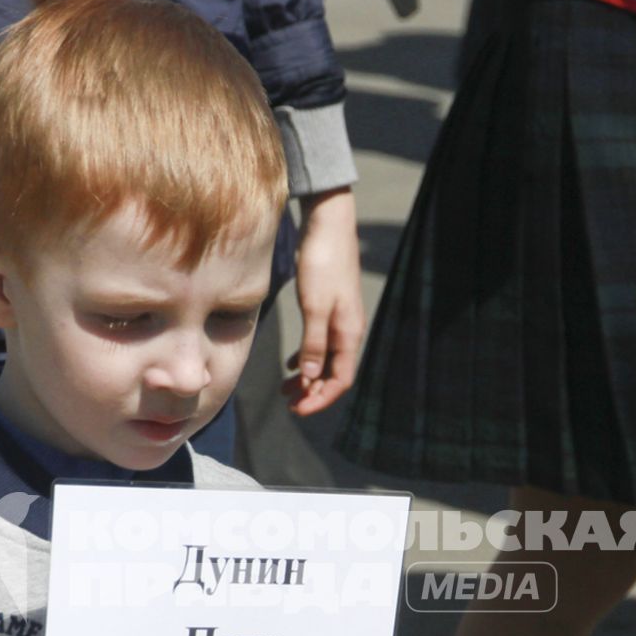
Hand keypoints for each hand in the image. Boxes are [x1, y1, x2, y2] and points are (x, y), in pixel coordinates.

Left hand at [287, 186, 364, 416]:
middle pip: (334, 374)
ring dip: (309, 377)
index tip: (298, 410)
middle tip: (289, 404)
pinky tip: (293, 363)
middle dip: (313, 392)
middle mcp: (349, 330)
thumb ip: (313, 342)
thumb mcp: (314, 306)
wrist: (328, 225)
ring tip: (287, 389)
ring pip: (326, 360)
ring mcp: (340, 320)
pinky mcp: (330, 308)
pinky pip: (322, 344)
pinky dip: (308, 357)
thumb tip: (310, 377)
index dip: (321, 398)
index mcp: (349, 333)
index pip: (341, 379)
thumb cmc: (322, 263)